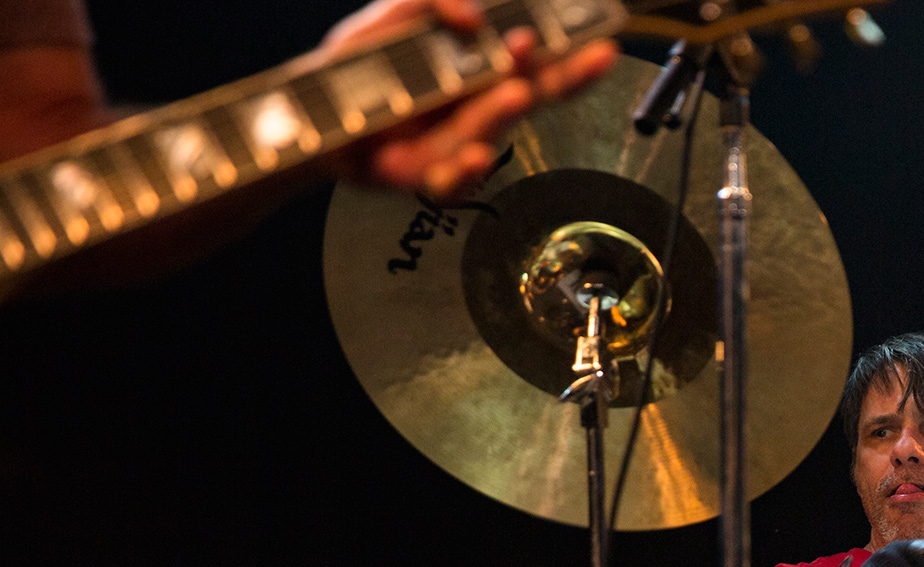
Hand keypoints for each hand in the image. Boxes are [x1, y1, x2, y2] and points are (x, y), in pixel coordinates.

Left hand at [320, 0, 618, 199]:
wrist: (310, 114)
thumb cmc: (355, 69)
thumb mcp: (390, 16)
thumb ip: (432, 1)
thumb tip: (474, 16)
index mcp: (474, 71)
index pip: (534, 61)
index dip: (569, 54)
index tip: (601, 43)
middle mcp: (473, 108)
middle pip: (533, 96)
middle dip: (566, 78)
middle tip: (592, 60)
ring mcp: (455, 144)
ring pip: (491, 131)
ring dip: (507, 112)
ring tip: (516, 92)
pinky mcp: (428, 175)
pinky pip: (454, 180)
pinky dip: (465, 170)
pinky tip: (476, 154)